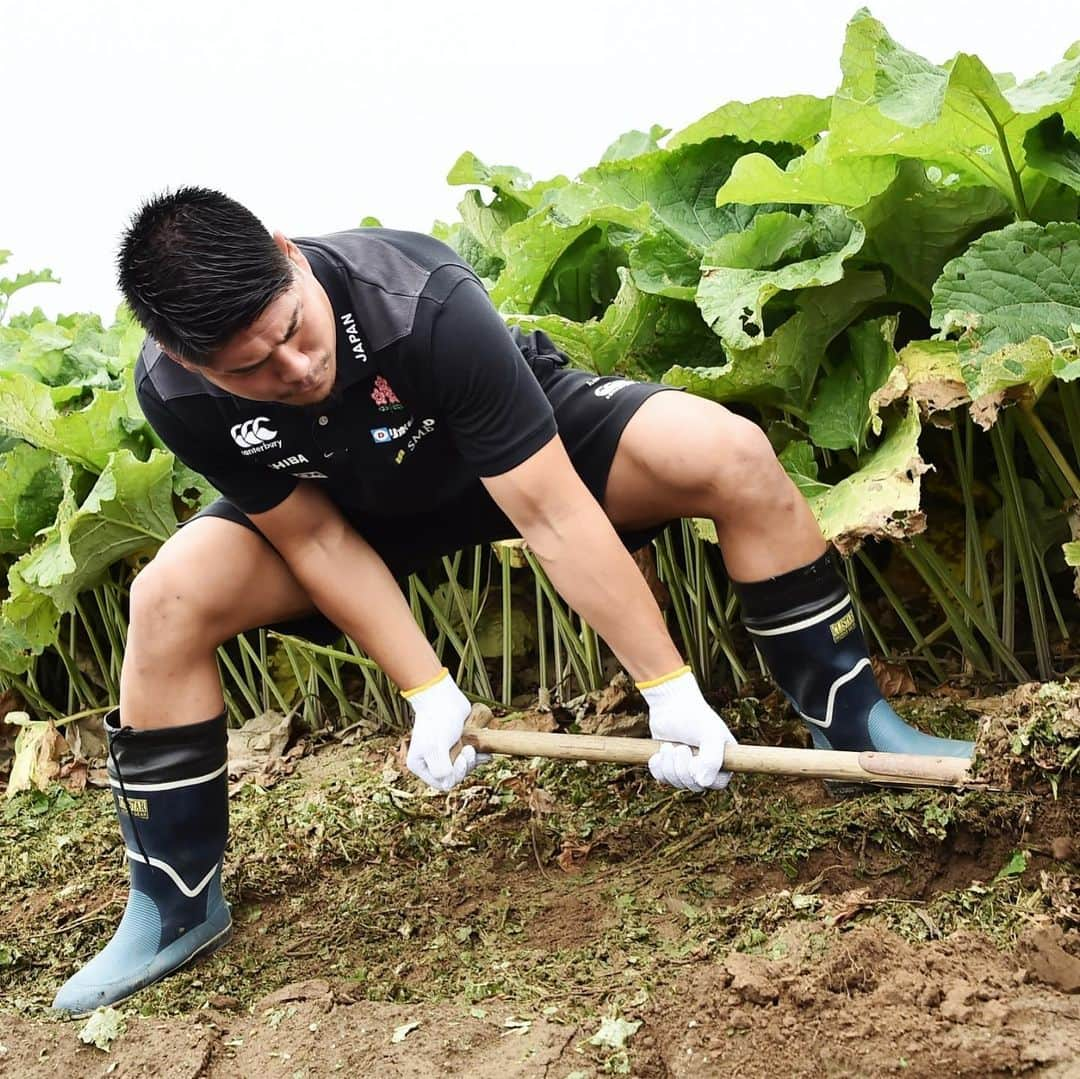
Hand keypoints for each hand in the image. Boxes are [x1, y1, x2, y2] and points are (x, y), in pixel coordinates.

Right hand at [403, 669, 483, 789]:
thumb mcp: (434, 747)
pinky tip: (485, 752)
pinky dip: (479, 756)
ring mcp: (446, 753)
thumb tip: (449, 783)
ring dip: (473, 761)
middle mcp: (432, 761)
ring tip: (473, 748)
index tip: (461, 760)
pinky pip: (471, 757)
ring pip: (464, 767)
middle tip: (468, 751)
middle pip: (455, 776)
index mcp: (421, 764)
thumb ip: (440, 769)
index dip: (455, 775)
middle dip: (465, 766)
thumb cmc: (436, 720)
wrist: (443, 696)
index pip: (442, 782)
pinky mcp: (458, 744)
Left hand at [638, 666, 736, 791]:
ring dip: (668, 765)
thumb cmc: (695, 716)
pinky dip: (658, 766)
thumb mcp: (710, 734)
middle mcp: (706, 766)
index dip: (704, 776)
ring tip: (668, 746)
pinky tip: (659, 751)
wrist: (670, 703)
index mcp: (723, 760)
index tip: (695, 759)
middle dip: (682, 769)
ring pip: (676, 783)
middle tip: (679, 748)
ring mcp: (687, 767)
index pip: (717, 784)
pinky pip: (661, 778)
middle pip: (694, 786)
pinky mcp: (669, 765)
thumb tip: (703, 783)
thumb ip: (712, 760)